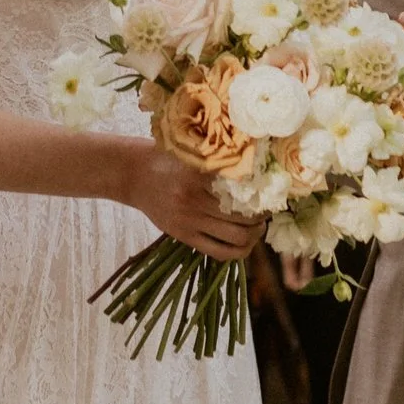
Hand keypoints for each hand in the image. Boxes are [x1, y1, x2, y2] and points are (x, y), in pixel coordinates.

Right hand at [122, 145, 264, 259]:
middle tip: (268, 211)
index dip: (262, 194)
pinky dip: (238, 251)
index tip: (271, 193)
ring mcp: (189, 221)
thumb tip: (257, 173)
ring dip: (254, 234)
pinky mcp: (184, 236)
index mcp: (198, 174)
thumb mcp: (191, 152)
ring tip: (258, 227)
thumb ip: (218, 163)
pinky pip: (219, 252)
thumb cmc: (165, 157)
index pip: (242, 189)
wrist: (133, 174)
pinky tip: (245, 242)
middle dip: (262, 217)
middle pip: (243, 216)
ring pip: (236, 237)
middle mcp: (194, 200)